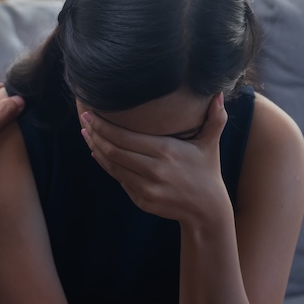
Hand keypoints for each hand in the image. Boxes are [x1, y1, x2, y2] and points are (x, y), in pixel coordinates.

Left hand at [80, 93, 229, 223]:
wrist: (206, 209)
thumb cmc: (207, 170)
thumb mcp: (211, 144)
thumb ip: (215, 118)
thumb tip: (219, 93)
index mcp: (167, 151)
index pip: (126, 137)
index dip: (104, 126)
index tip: (91, 114)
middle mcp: (155, 170)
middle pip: (114, 150)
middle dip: (95, 134)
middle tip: (84, 120)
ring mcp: (146, 188)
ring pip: (113, 166)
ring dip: (96, 148)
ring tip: (86, 134)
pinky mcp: (141, 201)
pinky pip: (118, 179)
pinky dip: (105, 165)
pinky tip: (97, 152)